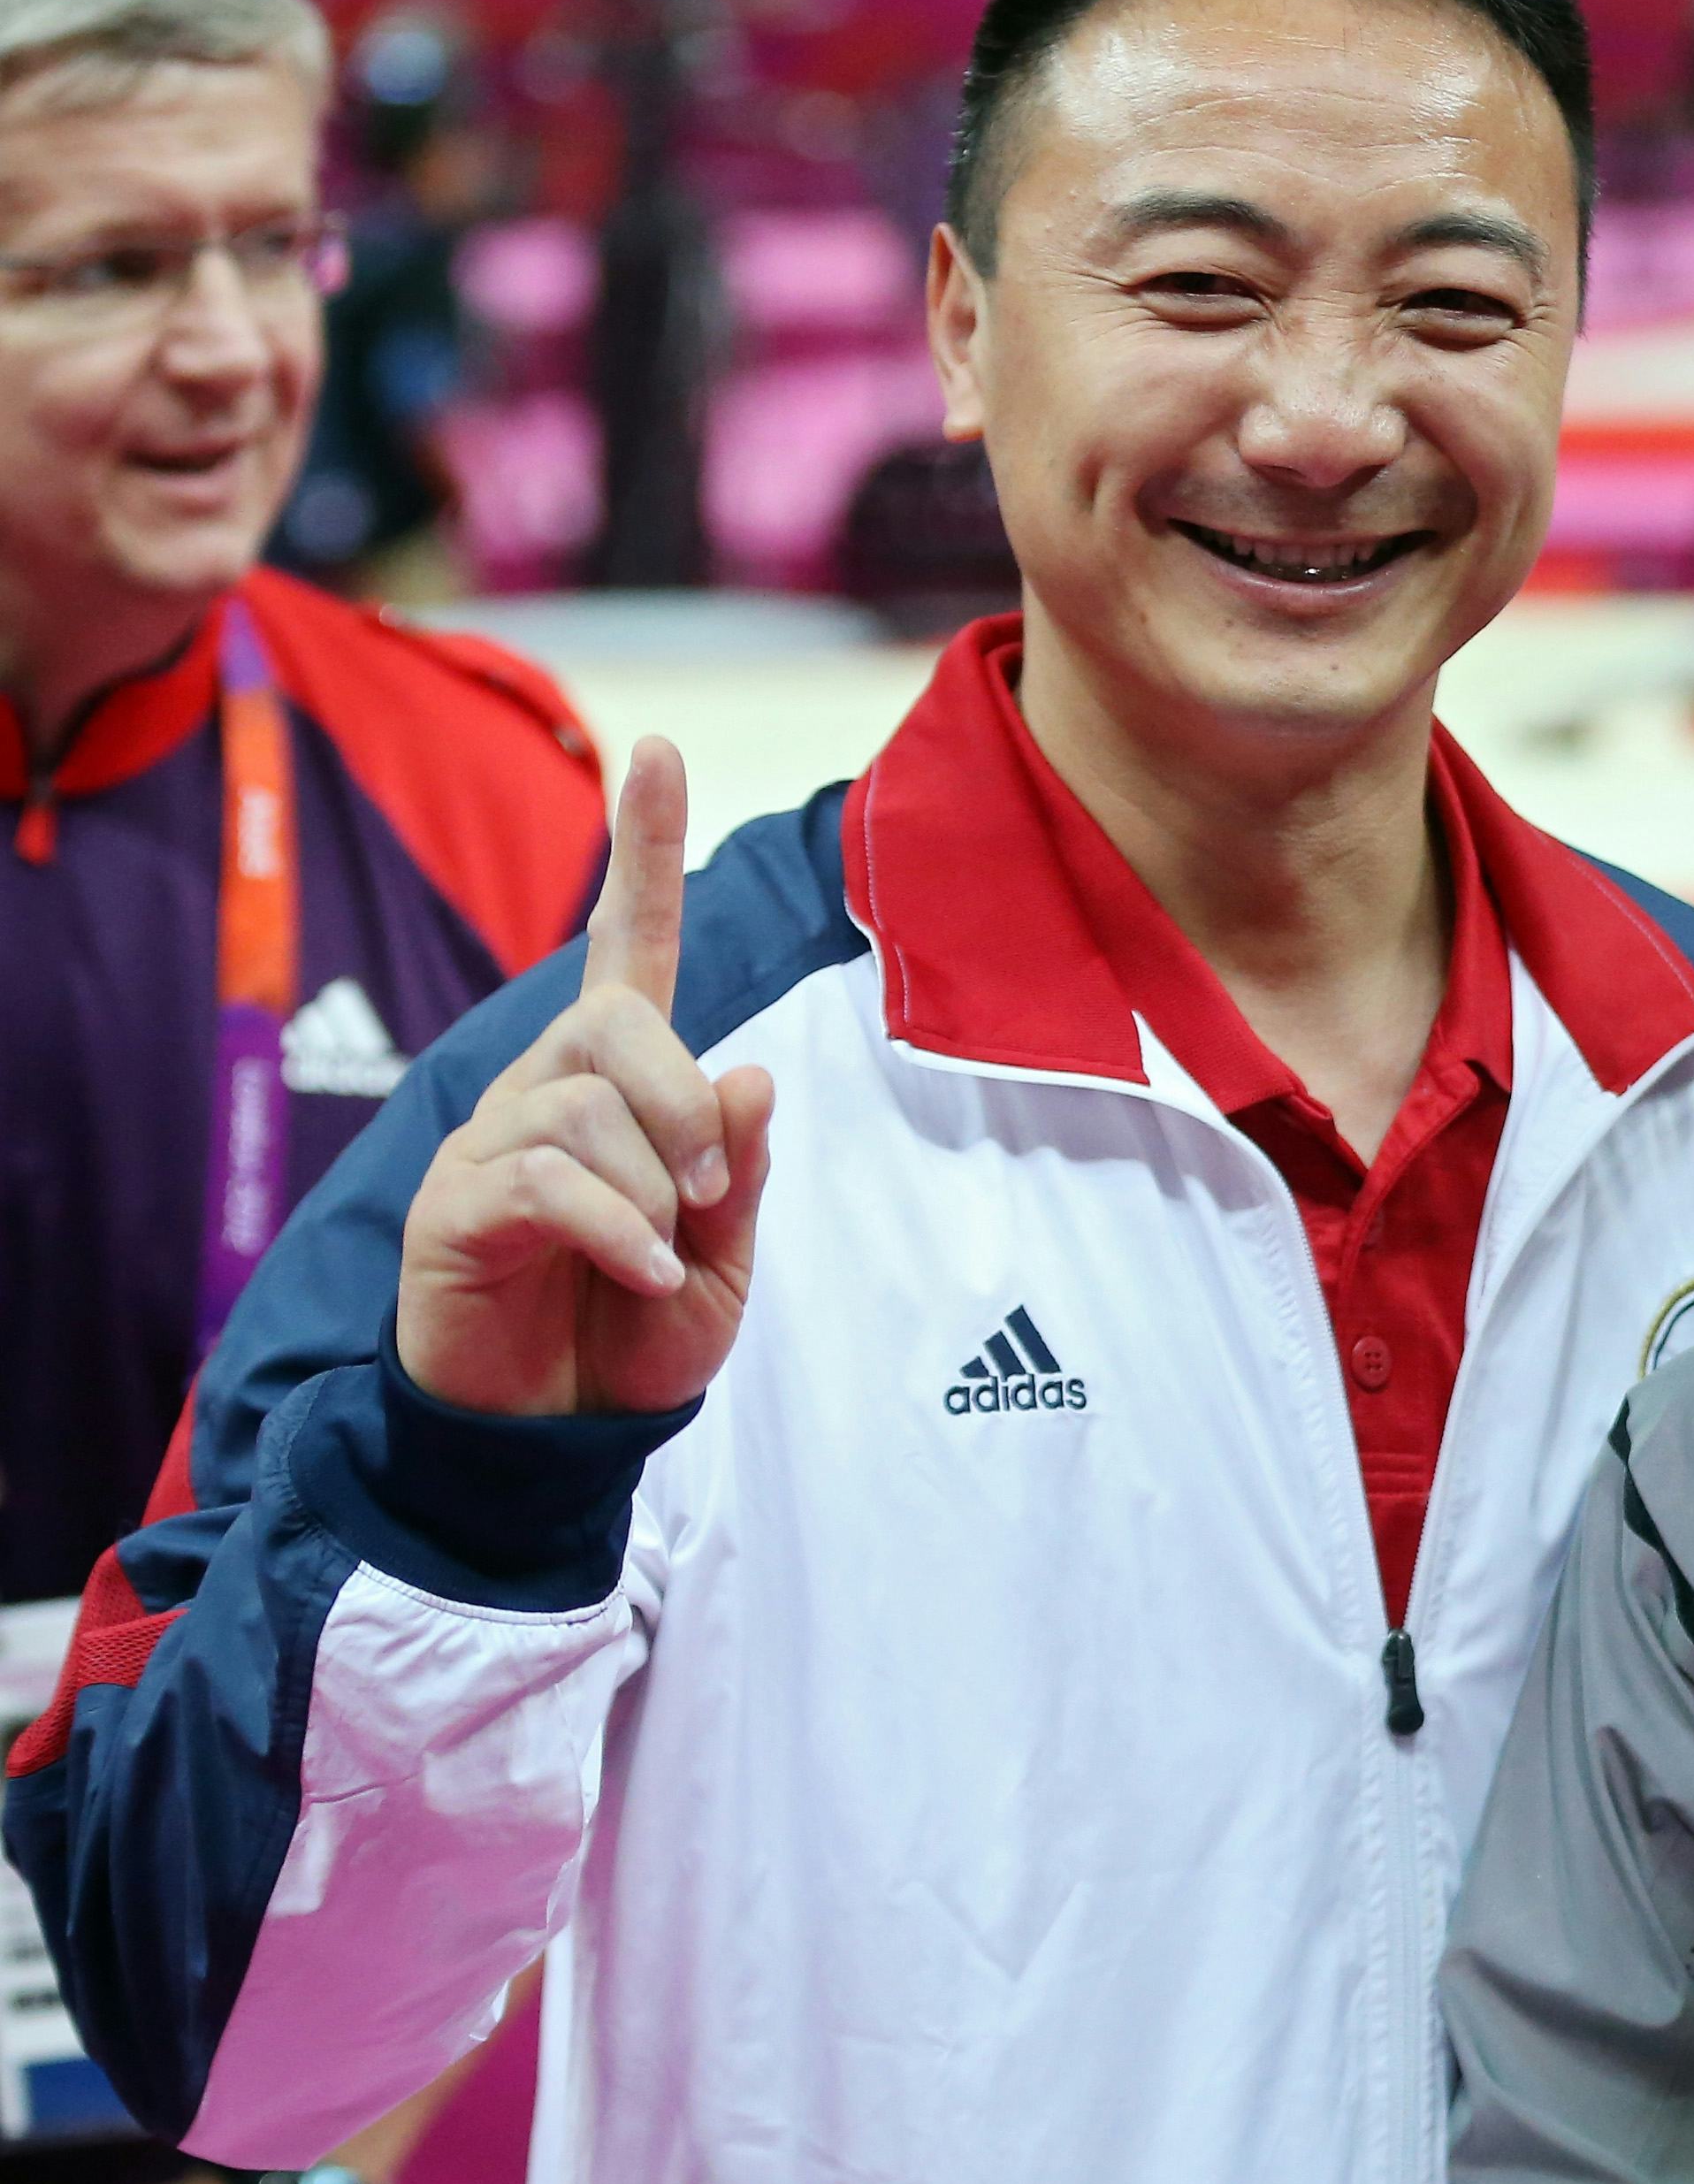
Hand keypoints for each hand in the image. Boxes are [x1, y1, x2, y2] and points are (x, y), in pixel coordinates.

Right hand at [397, 736, 774, 1418]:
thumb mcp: (722, 1254)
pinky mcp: (454, 1204)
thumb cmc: (635, 1333)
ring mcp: (492, 1140)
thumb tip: (749, 1070)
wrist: (556, 1432)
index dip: (645, 852)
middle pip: (619, 1026)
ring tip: (663, 1254)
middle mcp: (546, 1088)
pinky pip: (545, 1179)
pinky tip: (639, 1273)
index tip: (661, 752)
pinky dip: (615, 1228)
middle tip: (709, 1193)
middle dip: (685, 1105)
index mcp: (620, 1083)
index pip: (628, 946)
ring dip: (652, 1185)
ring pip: (585, 1106)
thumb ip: (737, 1169)